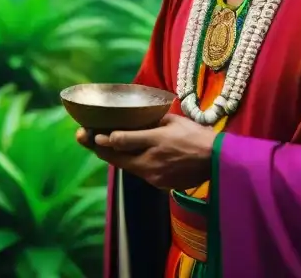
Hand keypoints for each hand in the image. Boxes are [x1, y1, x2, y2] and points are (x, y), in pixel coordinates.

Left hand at [75, 113, 217, 190]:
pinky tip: (124, 156)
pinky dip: (131, 164)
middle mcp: (151, 161)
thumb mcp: (173, 121)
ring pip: (126, 167)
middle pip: (117, 157)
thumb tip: (133, 116)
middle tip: (83, 138)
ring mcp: (154, 176)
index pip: (121, 141)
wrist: (217, 162)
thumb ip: (151, 120)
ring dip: (113, 156)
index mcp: (156, 141)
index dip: (103, 138)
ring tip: (98, 146)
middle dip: (98, 147)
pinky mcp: (159, 185)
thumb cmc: (196, 135)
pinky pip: (139, 173)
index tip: (91, 132)